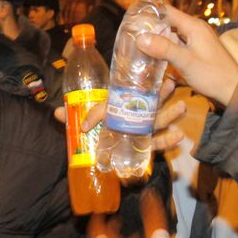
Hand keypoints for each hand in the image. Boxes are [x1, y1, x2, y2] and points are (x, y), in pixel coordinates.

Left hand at [52, 78, 187, 152]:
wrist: (97, 153)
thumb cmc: (91, 130)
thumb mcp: (82, 122)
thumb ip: (72, 118)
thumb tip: (56, 114)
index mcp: (114, 104)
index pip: (121, 97)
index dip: (137, 91)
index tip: (134, 83)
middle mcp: (130, 113)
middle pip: (145, 103)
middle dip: (159, 95)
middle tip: (170, 83)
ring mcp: (139, 128)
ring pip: (155, 120)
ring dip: (168, 115)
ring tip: (181, 107)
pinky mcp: (144, 144)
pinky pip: (156, 142)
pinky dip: (167, 140)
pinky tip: (179, 136)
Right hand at [137, 4, 237, 107]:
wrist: (233, 90)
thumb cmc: (212, 75)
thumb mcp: (186, 61)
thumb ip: (164, 49)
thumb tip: (140, 38)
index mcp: (194, 26)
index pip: (167, 11)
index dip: (149, 12)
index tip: (131, 19)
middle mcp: (195, 29)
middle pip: (168, 22)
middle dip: (150, 27)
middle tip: (129, 34)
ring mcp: (196, 40)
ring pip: (171, 34)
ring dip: (157, 39)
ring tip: (136, 44)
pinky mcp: (196, 51)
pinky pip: (177, 45)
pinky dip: (165, 48)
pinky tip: (154, 56)